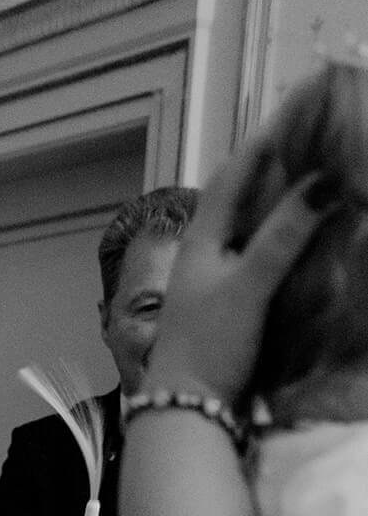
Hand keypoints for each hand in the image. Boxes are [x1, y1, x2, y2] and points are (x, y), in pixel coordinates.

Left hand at [145, 147, 330, 404]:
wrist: (187, 414)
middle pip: (251, 193)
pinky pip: (270, 257)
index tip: (306, 101)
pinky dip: (294, 239)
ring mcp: (224, 279)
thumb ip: (283, 235)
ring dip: (291, 199)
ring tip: (329, 172)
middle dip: (286, 161)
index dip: (272, 133)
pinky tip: (318, 235)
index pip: (239, 169)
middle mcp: (211, 252)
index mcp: (203, 237)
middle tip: (325, 133)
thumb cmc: (209, 348)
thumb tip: (325, 181)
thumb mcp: (247, 286)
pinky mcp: (239, 306)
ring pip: (261, 224)